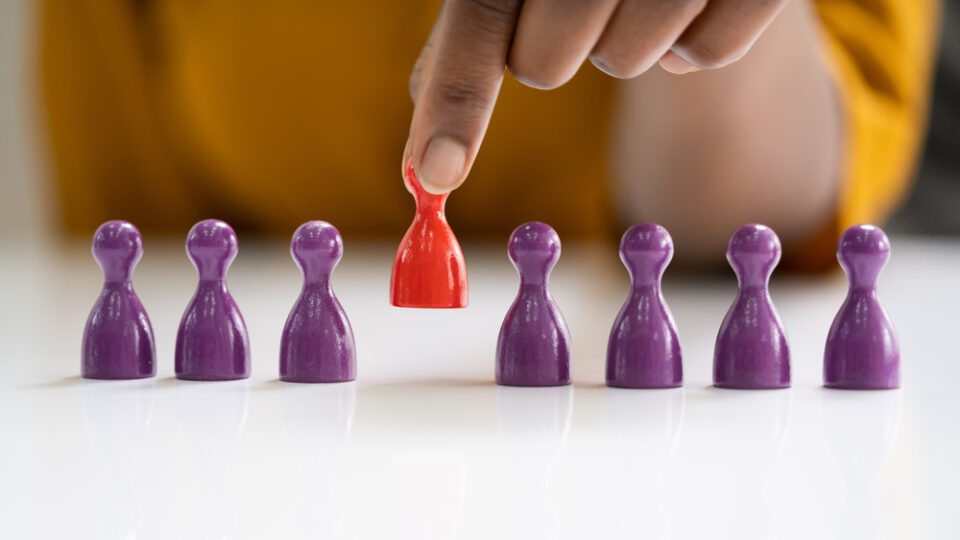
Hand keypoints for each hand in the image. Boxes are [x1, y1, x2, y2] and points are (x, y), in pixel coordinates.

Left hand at [403, 0, 788, 193]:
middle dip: (553, 55)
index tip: (435, 175)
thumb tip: (423, 154)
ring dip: (628, 47)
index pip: (480, 15)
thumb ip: (474, 37)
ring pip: (626, 57)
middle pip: (545, 58)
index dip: (454, 97)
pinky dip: (693, 48)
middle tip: (581, 12)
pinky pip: (706, 52)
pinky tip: (695, 4)